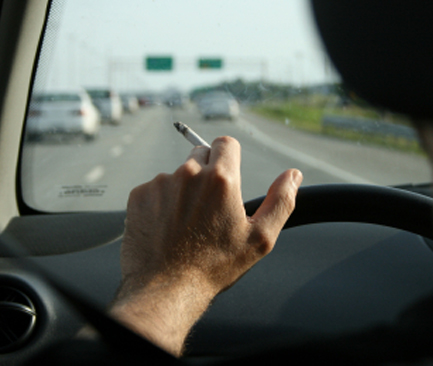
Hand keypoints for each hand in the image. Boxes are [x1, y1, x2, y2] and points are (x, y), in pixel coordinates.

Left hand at [109, 136, 301, 355]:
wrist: (166, 288)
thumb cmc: (214, 266)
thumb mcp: (260, 239)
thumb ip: (281, 201)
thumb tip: (293, 175)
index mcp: (221, 179)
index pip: (226, 143)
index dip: (230, 158)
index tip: (228, 177)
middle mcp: (188, 173)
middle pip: (201, 154)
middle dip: (207, 173)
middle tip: (209, 207)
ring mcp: (160, 183)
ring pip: (177, 174)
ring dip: (184, 190)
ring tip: (186, 224)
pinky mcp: (139, 195)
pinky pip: (155, 188)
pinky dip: (161, 202)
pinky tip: (166, 227)